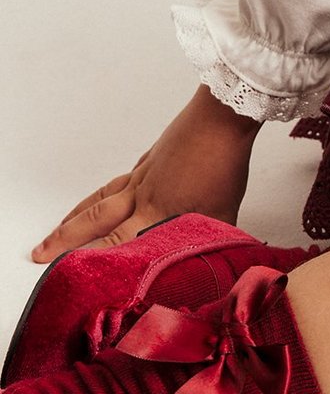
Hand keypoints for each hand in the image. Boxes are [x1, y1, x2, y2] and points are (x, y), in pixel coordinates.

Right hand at [29, 85, 263, 263]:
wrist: (221, 117)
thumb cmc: (222, 162)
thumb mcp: (224, 213)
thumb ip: (213, 240)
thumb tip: (214, 261)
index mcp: (157, 213)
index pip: (118, 245)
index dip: (96, 261)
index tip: (75, 276)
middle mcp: (141, 195)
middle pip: (96, 221)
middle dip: (65, 241)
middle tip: (41, 255)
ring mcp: (141, 176)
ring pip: (100, 200)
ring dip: (74, 218)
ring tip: (56, 232)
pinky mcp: (147, 161)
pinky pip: (115, 184)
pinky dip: (102, 195)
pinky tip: (99, 201)